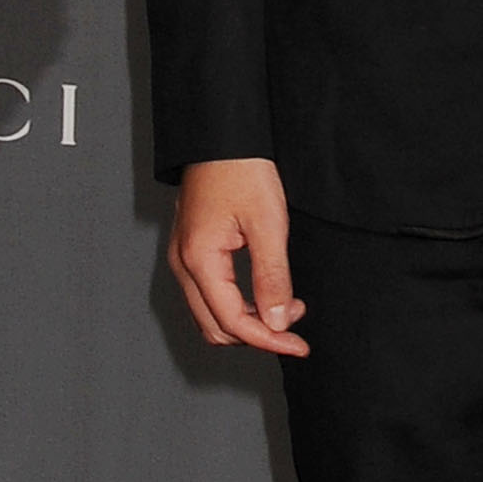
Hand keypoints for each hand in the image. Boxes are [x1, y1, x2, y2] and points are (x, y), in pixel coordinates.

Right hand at [169, 158, 308, 355]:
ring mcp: (183, 258)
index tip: (298, 344)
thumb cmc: (242, 170)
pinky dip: (239, 305)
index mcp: (199, 260)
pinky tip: (266, 293)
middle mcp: (183, 264)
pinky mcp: (191, 251)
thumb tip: (277, 321)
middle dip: (258, 334)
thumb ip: (272, 277)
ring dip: (248, 321)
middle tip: (295, 324)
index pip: (232, 321)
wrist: (222, 136)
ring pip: (211, 314)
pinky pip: (210, 295)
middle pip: (216, 327)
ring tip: (286, 305)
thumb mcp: (269, 224)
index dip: (268, 340)